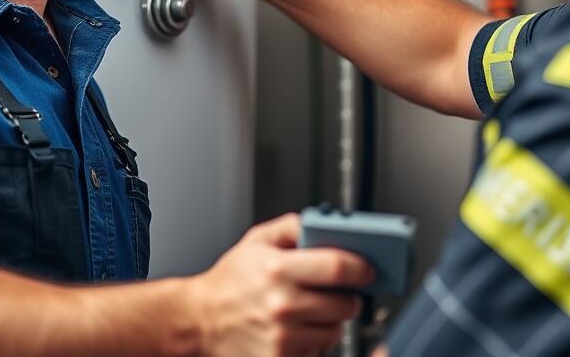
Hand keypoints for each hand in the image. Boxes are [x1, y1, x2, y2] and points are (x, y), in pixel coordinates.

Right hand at [186, 213, 373, 356]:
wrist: (201, 319)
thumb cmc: (231, 280)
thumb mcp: (257, 240)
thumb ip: (293, 226)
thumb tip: (324, 224)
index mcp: (277, 269)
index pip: (338, 268)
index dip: (361, 268)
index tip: (368, 270)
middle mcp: (282, 305)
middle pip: (344, 304)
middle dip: (349, 296)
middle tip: (338, 291)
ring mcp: (282, 337)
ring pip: (334, 330)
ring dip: (331, 320)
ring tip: (310, 309)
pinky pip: (317, 350)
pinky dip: (313, 340)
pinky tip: (297, 328)